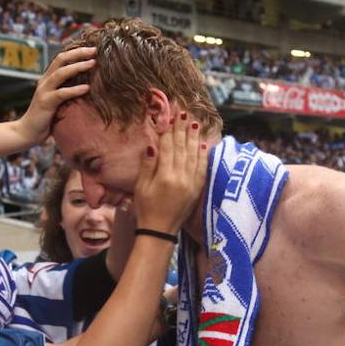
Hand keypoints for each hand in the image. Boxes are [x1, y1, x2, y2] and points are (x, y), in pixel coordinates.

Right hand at [14, 46, 95, 144]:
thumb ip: (66, 91)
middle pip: (61, 59)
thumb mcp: (57, 100)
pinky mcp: (46, 103)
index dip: (76, 51)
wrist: (27, 132)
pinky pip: (62, 93)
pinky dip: (75, 90)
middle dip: (78, 53)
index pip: (62, 58)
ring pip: (61, 73)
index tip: (92, 49)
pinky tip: (87, 88)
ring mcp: (44, 91)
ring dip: (78, 66)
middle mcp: (45, 81)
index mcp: (47, 78)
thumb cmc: (45, 118)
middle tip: (94, 50)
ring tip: (93, 63)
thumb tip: (88, 86)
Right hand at [131, 113, 206, 235]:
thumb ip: (148, 165)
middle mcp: (181, 177)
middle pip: (183, 147)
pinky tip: (203, 144)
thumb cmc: (145, 209)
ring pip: (195, 155)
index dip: (169, 130)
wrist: (160, 232)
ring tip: (195, 123)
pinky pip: (202, 168)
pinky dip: (203, 154)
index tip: (171, 116)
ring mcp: (192, 183)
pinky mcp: (197, 189)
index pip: (169, 147)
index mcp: (164, 176)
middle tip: (184, 113)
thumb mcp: (140, 187)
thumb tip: (152, 144)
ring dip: (194, 137)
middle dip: (183, 129)